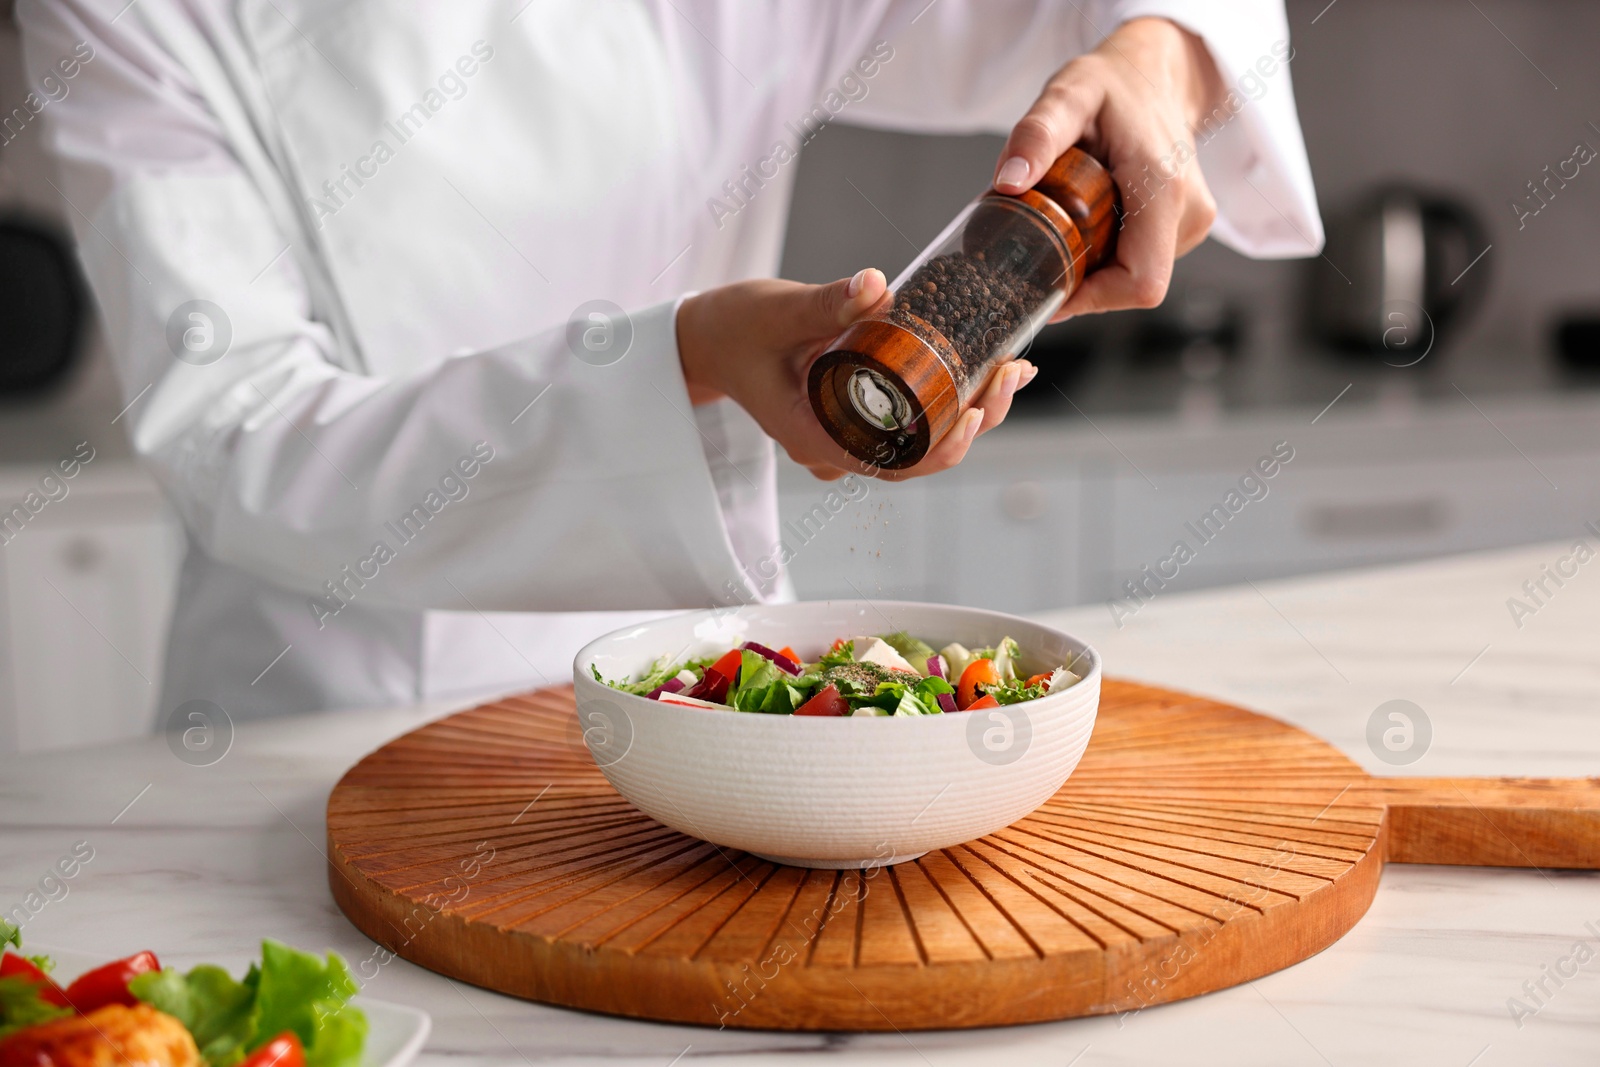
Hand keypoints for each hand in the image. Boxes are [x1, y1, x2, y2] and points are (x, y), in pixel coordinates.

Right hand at [677, 269, 1035, 480]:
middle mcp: (833, 448)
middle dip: (974, 423)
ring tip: (1012, 370)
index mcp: (813, 436)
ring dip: (970, 415)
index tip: (978, 409)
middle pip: (918, 458)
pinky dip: (949, 403)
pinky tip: (986, 372)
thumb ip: (825, 302)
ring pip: (920, 445)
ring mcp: (845, 439)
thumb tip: (875, 285)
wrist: (709, 339)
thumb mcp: (778, 310)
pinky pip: (911, 425)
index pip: (892, 463)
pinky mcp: (855, 420)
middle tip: (1010, 375)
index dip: (943, 446)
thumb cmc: (737, 328)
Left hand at [992, 17, 1225, 317]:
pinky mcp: (1184, 226)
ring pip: (1136, 276)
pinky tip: (1088, 226)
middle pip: (1134, 286)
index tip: (1048, 290)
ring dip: (1095, 268)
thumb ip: (1038, 135)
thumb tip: (1008, 180)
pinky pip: (1142, 261)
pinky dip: (1109, 256)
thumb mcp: (1069, 94)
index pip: (1139, 283)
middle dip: (1084, 283)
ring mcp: (1192, 222)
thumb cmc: (1114, 83)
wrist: (1155, 73)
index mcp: (1164, 189)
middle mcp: (1189, 212)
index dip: (1092, 300)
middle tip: (1041, 256)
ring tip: (1066, 227)